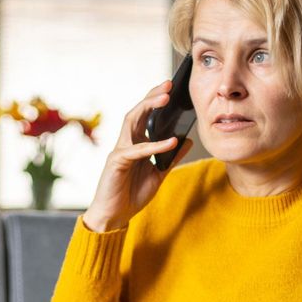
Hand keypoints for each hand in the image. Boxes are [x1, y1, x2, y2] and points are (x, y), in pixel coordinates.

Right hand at [82, 79, 194, 231]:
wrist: (114, 217)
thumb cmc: (131, 195)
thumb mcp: (158, 175)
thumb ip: (171, 158)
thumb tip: (186, 140)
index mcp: (135, 144)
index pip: (145, 116)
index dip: (156, 101)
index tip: (172, 88)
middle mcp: (126, 143)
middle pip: (137, 112)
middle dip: (152, 96)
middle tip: (169, 84)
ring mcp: (119, 151)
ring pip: (131, 121)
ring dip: (148, 108)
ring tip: (166, 99)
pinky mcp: (116, 162)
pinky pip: (137, 150)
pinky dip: (154, 145)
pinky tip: (171, 141)